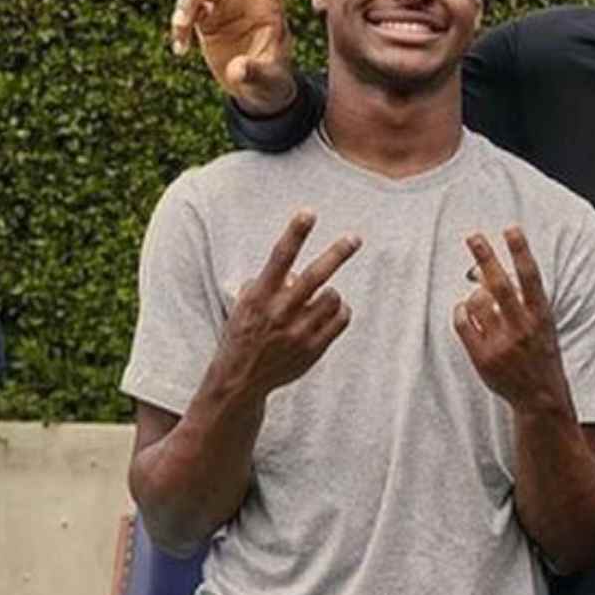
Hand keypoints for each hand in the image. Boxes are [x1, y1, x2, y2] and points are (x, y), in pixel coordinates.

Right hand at [171, 0, 297, 114]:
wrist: (257, 91)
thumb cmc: (273, 80)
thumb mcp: (270, 80)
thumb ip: (256, 73)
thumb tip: (236, 69)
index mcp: (270, 3)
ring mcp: (222, 5)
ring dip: (186, 4)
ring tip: (182, 30)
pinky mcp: (204, 19)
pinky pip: (186, 14)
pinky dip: (179, 27)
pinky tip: (180, 49)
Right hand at [217, 211, 360, 397]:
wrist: (239, 382)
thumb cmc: (244, 334)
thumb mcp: (246, 305)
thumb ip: (270, 284)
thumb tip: (294, 273)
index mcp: (258, 297)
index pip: (279, 258)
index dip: (295, 234)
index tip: (309, 213)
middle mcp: (279, 313)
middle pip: (315, 276)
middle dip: (337, 254)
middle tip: (355, 238)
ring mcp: (298, 332)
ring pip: (333, 297)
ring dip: (330, 293)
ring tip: (319, 299)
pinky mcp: (314, 349)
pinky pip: (341, 318)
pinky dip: (340, 311)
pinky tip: (330, 313)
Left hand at [454, 228, 572, 414]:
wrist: (540, 395)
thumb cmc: (539, 352)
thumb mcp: (541, 324)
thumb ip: (520, 299)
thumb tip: (484, 272)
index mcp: (541, 316)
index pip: (531, 277)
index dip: (521, 251)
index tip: (511, 229)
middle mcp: (522, 328)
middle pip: (500, 285)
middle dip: (486, 258)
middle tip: (474, 237)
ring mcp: (502, 343)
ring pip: (476, 302)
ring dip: (473, 293)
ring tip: (477, 295)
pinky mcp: (483, 357)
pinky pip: (463, 323)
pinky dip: (461, 312)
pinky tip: (466, 314)